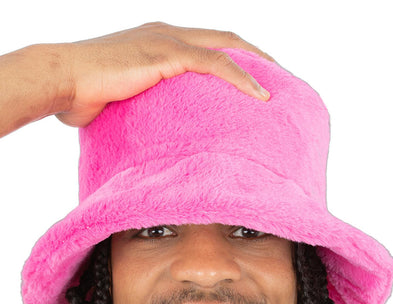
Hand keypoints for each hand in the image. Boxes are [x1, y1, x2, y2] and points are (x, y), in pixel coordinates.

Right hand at [56, 21, 274, 126]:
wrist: (62, 80)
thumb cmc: (84, 93)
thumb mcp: (123, 97)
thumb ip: (143, 103)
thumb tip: (150, 129)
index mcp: (159, 41)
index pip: (207, 45)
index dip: (233, 59)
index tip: (254, 79)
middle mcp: (168, 33)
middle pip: (225, 39)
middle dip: (255, 57)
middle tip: (277, 80)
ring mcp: (168, 40)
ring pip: (226, 46)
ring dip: (257, 65)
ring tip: (279, 88)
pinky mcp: (167, 53)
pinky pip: (216, 64)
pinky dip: (242, 78)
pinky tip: (262, 95)